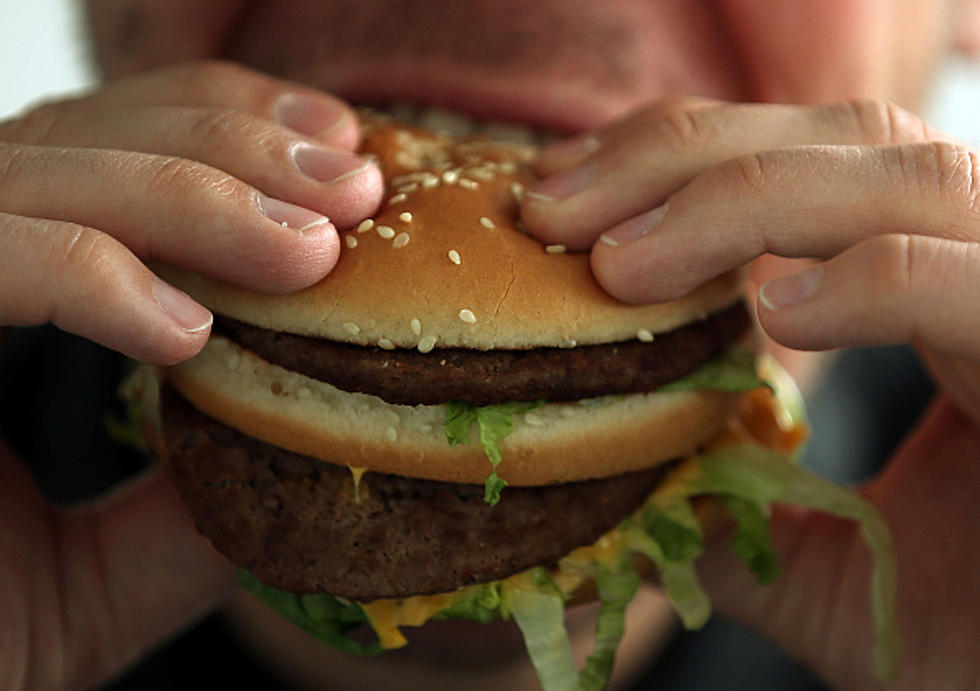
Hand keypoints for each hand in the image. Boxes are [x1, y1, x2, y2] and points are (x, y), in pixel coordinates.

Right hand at [0, 61, 381, 689]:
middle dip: (237, 149)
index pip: (116, 152)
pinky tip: (183, 332)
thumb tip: (311, 464)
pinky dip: (82, 275)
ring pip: (41, 174)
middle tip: (355, 188)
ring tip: (308, 255)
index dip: (232, 130)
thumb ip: (188, 510)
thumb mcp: (101, 574)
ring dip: (194, 198)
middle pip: (89, 138)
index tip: (347, 156)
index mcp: (0, 284)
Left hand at [521, 99, 979, 689]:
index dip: (676, 164)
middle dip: (681, 159)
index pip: (805, 165)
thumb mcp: (823, 567)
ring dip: (741, 203)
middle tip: (552, 207)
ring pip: (908, 178)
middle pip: (845, 139)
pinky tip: (776, 315)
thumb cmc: (970, 636)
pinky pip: (975, 283)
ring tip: (622, 266)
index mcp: (936, 288)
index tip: (562, 196)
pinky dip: (873, 282)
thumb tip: (620, 490)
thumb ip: (731, 511)